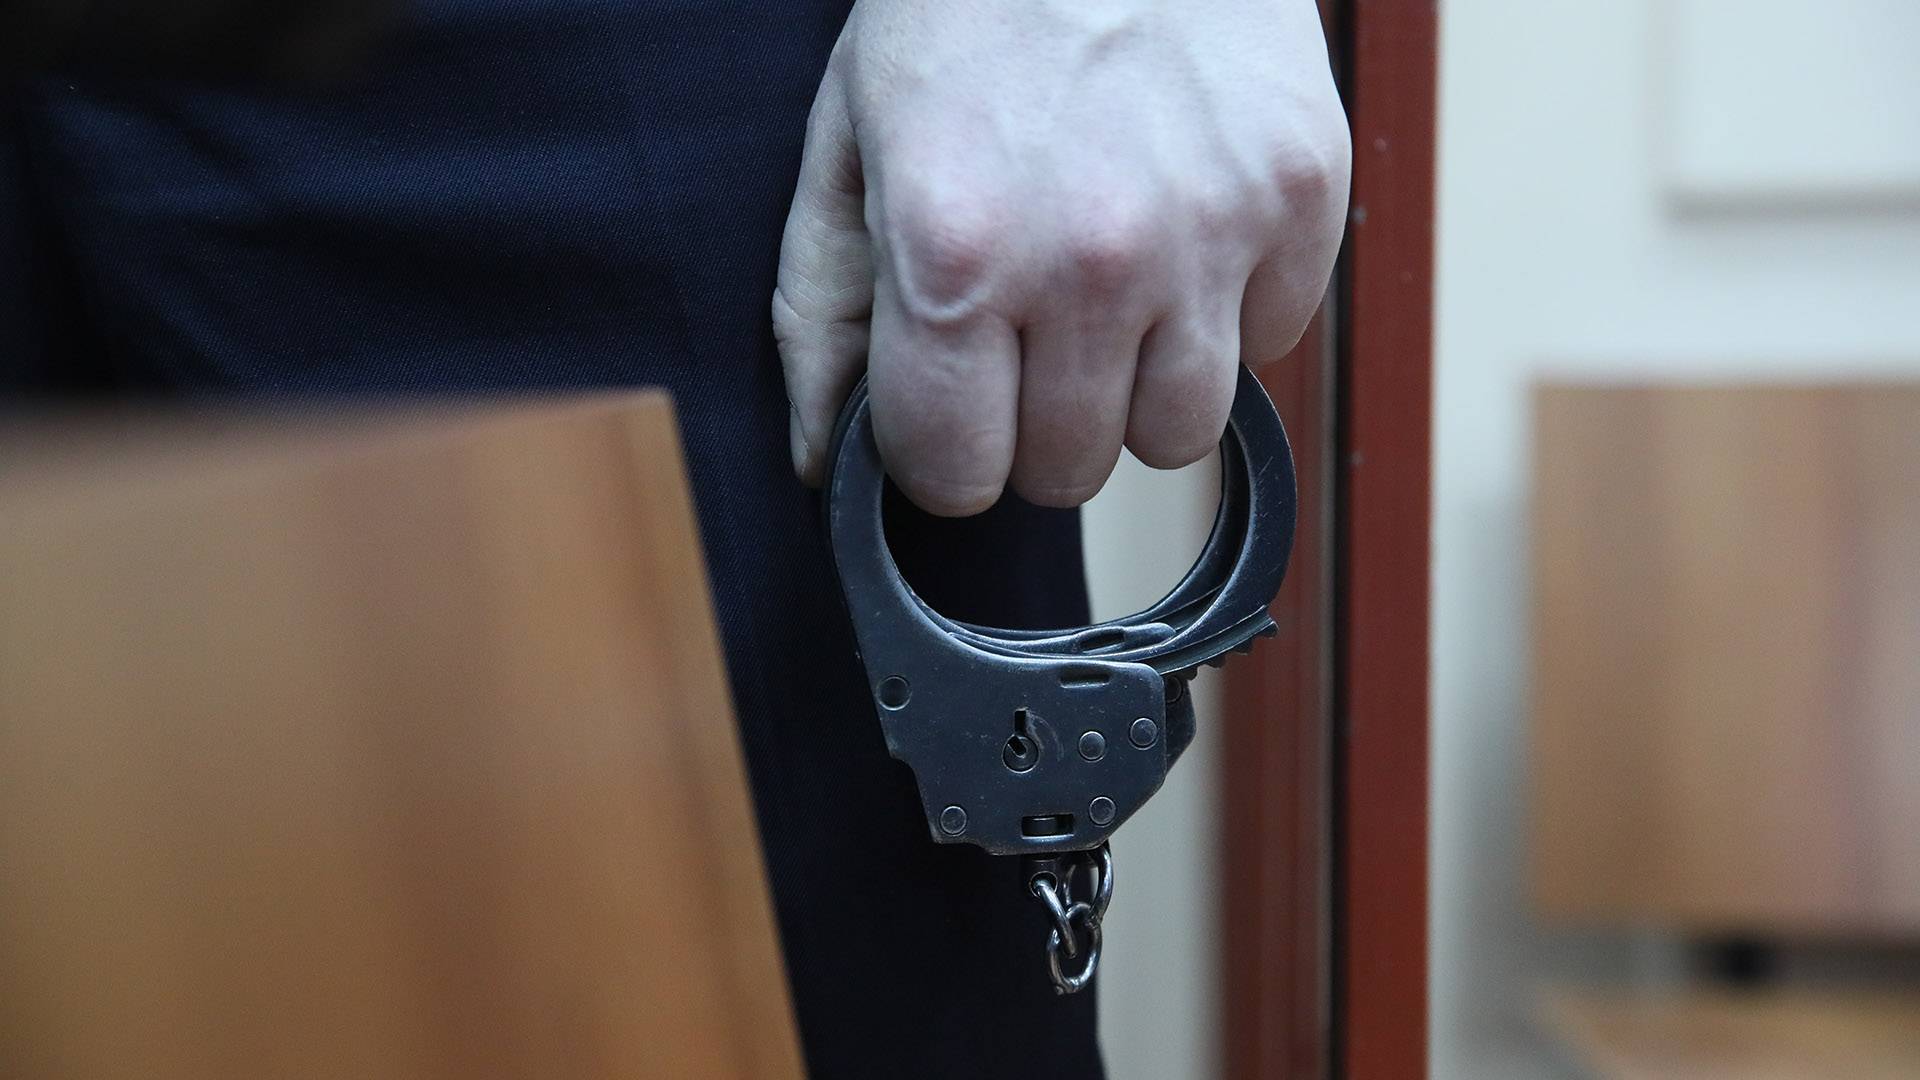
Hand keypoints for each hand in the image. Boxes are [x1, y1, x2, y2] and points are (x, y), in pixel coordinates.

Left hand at [774, 0, 1349, 515]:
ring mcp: (1211, 230)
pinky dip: (1226, 312)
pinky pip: (1270, 345)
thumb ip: (825, 316)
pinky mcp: (1303, 196)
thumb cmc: (968, 3)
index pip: (957, 471)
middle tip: (1030, 336)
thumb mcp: (850, 143)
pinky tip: (1183, 229)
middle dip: (1038, 425)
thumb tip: (830, 461)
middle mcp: (1089, 258)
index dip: (947, 455)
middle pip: (1071, 472)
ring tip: (1110, 292)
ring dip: (1137, 390)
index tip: (956, 411)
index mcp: (954, 249)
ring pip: (1180, 437)